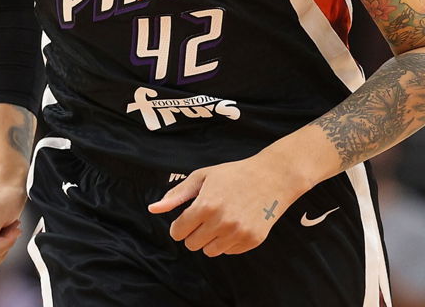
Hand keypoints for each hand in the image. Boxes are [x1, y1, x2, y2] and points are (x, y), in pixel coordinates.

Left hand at [148, 152, 310, 256]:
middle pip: (192, 244)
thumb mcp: (202, 177)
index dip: (179, 225)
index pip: (178, 232)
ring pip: (210, 251)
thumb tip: (152, 209)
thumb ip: (175, 195)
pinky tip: (236, 222)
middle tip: (206, 216)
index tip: (188, 217)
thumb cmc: (233, 174)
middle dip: (194, 232)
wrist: (271, 177)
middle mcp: (221, 222)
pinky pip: (229, 251)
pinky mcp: (252, 240)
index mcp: (205, 206)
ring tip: (221, 219)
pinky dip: (228, 241)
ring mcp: (238, 233)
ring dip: (210, 238)